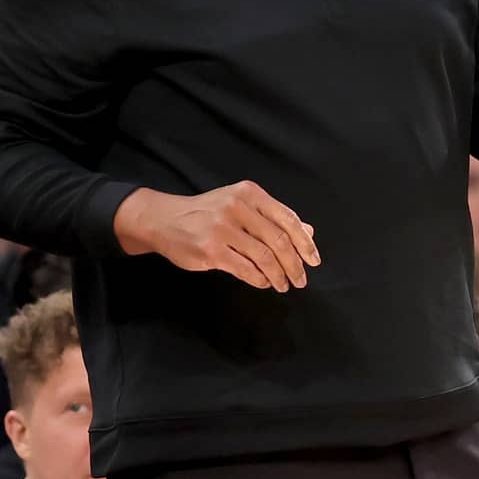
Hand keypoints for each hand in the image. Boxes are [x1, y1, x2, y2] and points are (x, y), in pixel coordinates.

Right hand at [113, 181, 320, 292]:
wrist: (164, 219)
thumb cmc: (207, 213)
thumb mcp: (241, 205)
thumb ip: (273, 217)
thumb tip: (308, 231)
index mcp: (249, 193)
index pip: (287, 218)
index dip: (305, 242)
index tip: (314, 260)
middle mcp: (237, 207)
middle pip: (278, 240)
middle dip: (294, 264)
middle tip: (301, 279)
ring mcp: (223, 229)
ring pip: (264, 257)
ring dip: (278, 275)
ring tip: (283, 285)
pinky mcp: (211, 250)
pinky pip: (245, 269)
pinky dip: (259, 279)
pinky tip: (264, 282)